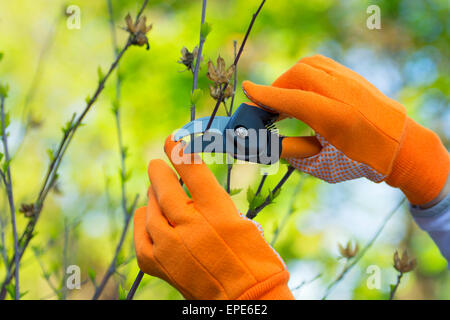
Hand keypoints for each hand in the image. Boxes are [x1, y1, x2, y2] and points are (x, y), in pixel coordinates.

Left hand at [133, 136, 292, 299]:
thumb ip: (214, 204)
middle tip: (155, 164)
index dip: (178, 151)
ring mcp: (171, 246)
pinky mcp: (161, 265)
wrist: (245, 298)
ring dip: (151, 197)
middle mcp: (190, 225)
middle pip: (164, 188)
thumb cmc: (254, 259)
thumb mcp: (242, 221)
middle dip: (159, 173)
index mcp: (216, 210)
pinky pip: (141, 238)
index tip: (171, 140)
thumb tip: (191, 193)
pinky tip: (144, 216)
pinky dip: (141, 223)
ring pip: (150, 211)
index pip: (191, 170)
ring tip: (153, 190)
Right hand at [243, 55, 448, 204]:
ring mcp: (351, 81)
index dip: (266, 95)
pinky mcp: (354, 76)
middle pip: (299, 74)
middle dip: (277, 87)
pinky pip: (321, 65)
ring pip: (310, 65)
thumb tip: (263, 141)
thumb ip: (289, 150)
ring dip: (290, 78)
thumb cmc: (358, 162)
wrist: (399, 147)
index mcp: (337, 119)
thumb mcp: (320, 165)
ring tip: (285, 99)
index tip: (247, 90)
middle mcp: (344, 93)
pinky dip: (304, 74)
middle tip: (268, 106)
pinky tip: (301, 91)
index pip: (293, 99)